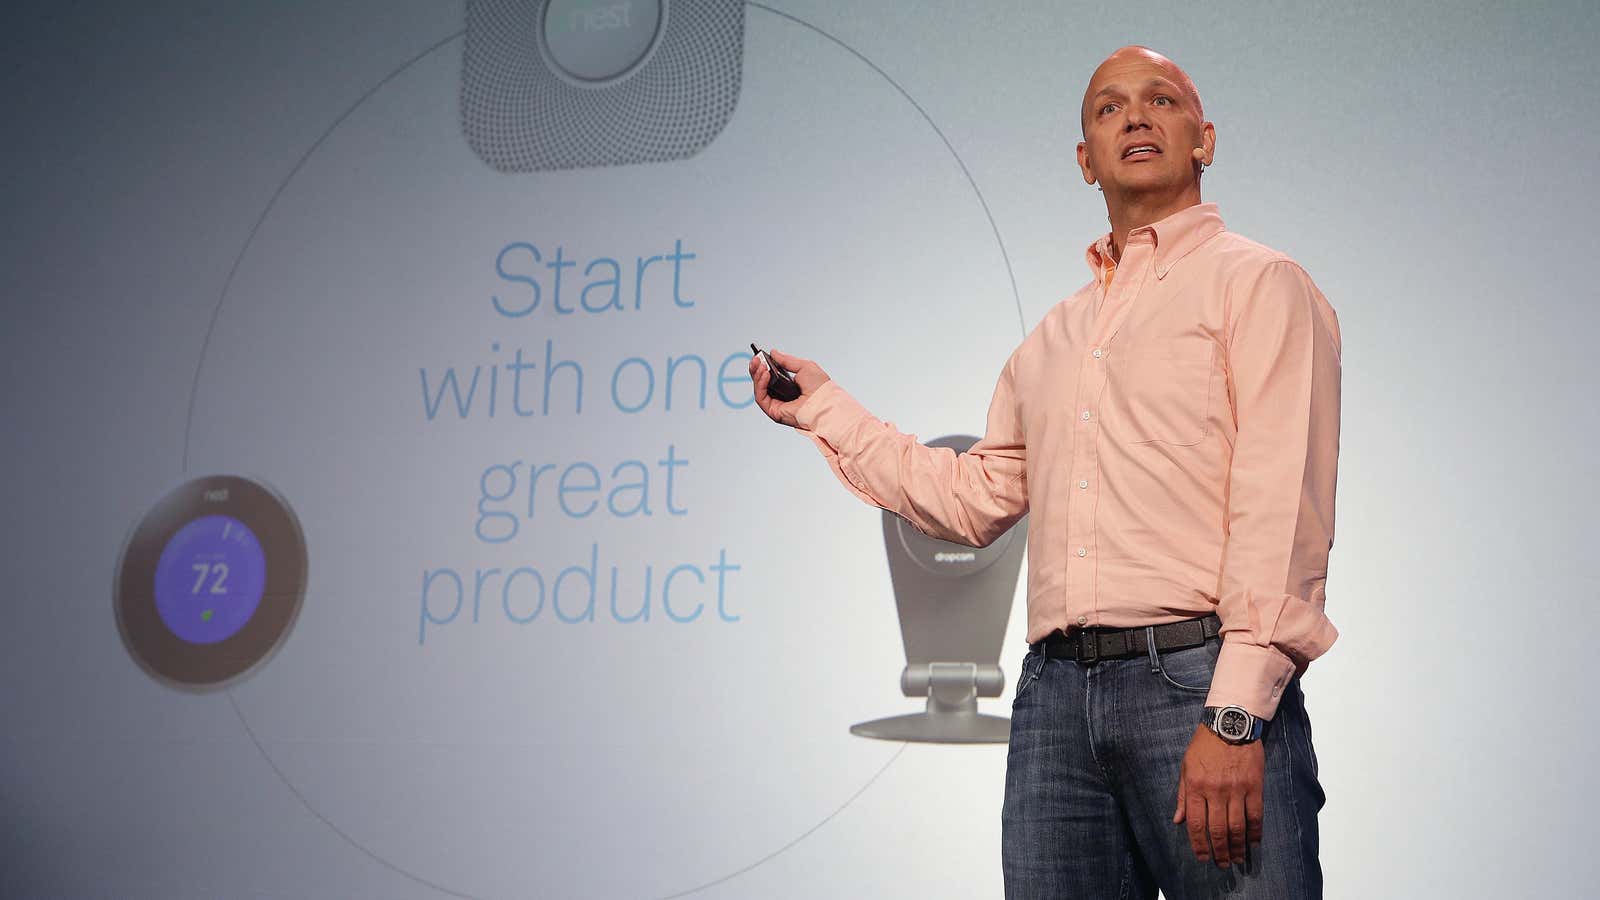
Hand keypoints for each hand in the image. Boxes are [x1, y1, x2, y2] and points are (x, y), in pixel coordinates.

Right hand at [746, 348, 830, 427]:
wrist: (825, 401)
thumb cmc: (820, 387)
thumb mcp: (804, 367)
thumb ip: (787, 360)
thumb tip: (773, 353)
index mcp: (789, 386)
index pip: (771, 377)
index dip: (763, 366)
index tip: (759, 356)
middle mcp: (781, 396)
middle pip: (762, 383)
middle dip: (756, 369)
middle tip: (755, 358)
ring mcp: (777, 405)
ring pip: (759, 390)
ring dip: (757, 375)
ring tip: (761, 364)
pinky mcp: (774, 412)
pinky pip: (761, 397)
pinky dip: (760, 384)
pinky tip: (765, 374)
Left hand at [1173, 723, 1264, 868]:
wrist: (1230, 723)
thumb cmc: (1204, 745)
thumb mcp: (1186, 767)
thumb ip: (1183, 795)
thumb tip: (1178, 821)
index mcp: (1196, 786)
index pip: (1196, 824)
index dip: (1199, 845)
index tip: (1203, 857)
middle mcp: (1215, 791)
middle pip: (1218, 830)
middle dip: (1219, 851)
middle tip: (1222, 864)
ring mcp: (1237, 789)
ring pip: (1238, 827)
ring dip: (1237, 847)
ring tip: (1237, 859)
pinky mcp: (1255, 786)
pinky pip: (1255, 815)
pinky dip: (1255, 832)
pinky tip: (1253, 842)